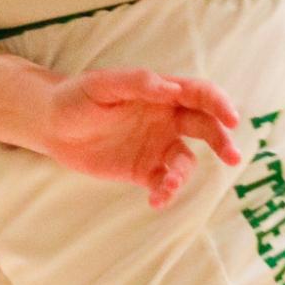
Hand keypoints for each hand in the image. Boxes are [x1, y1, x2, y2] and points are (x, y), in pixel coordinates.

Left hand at [43, 68, 240, 208]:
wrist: (52, 125)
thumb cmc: (77, 96)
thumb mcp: (102, 84)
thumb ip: (136, 83)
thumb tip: (171, 89)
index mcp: (161, 93)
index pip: (199, 95)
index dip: (219, 104)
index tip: (231, 119)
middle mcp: (165, 119)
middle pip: (204, 127)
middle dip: (221, 140)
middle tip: (233, 157)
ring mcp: (156, 146)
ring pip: (186, 161)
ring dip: (184, 175)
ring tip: (167, 186)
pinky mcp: (143, 171)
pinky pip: (164, 183)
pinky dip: (166, 193)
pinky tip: (156, 200)